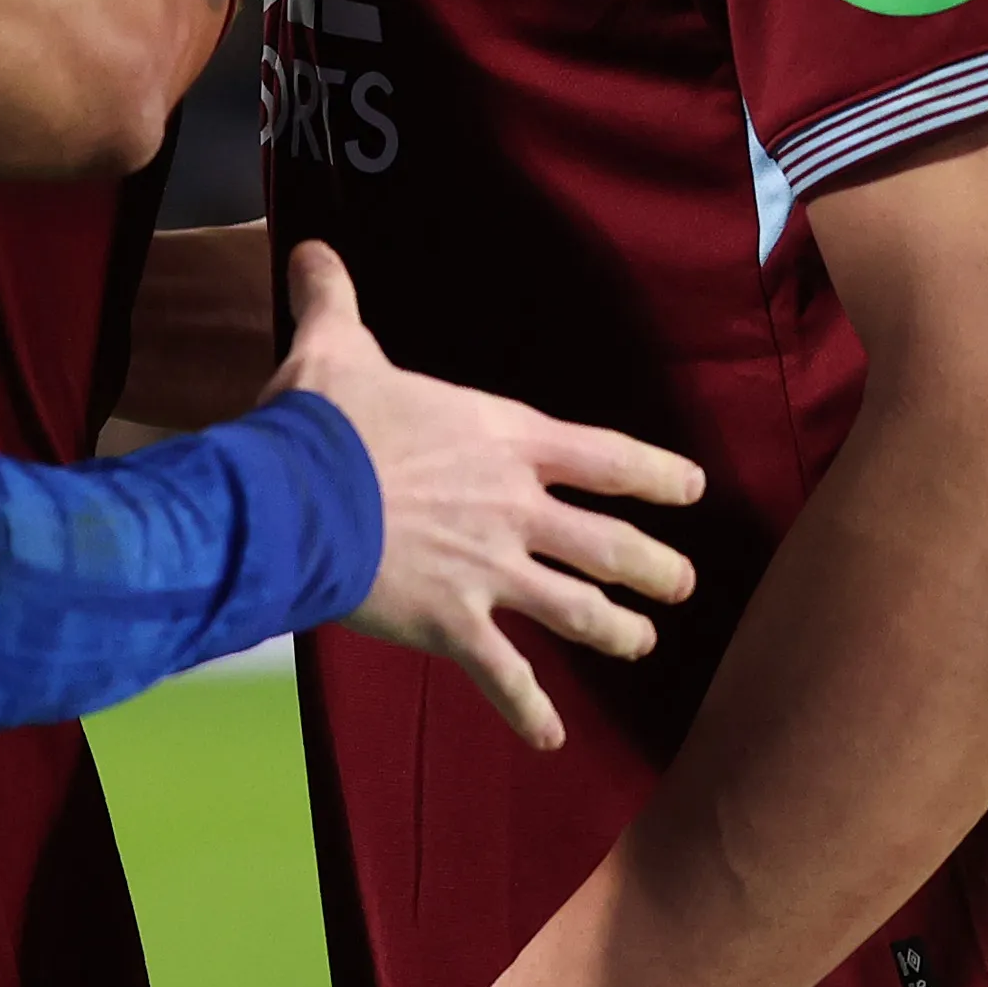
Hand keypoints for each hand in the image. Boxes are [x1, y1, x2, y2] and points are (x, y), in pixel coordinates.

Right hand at [267, 242, 706, 748]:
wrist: (295, 497)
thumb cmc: (323, 421)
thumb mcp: (335, 348)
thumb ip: (335, 300)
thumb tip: (308, 248)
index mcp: (504, 442)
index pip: (605, 458)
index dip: (657, 475)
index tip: (692, 490)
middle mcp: (516, 509)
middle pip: (610, 544)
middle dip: (653, 567)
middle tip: (679, 584)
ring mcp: (492, 572)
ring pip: (578, 611)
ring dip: (616, 631)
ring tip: (640, 642)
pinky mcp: (453, 624)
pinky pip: (505, 676)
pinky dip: (530, 710)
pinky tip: (550, 738)